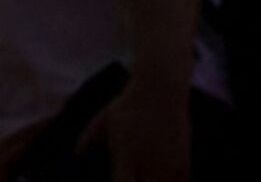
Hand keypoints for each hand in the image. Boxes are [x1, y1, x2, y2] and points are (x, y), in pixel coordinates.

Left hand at [75, 84, 190, 181]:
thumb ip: (89, 136)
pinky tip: (166, 176)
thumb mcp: (104, 118)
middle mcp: (147, 167)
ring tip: (149, 174)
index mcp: (126, 160)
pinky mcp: (184, 161)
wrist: (160, 88)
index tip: (120, 178)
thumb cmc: (130, 103)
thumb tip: (77, 150)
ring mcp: (167, 166)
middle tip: (135, 174)